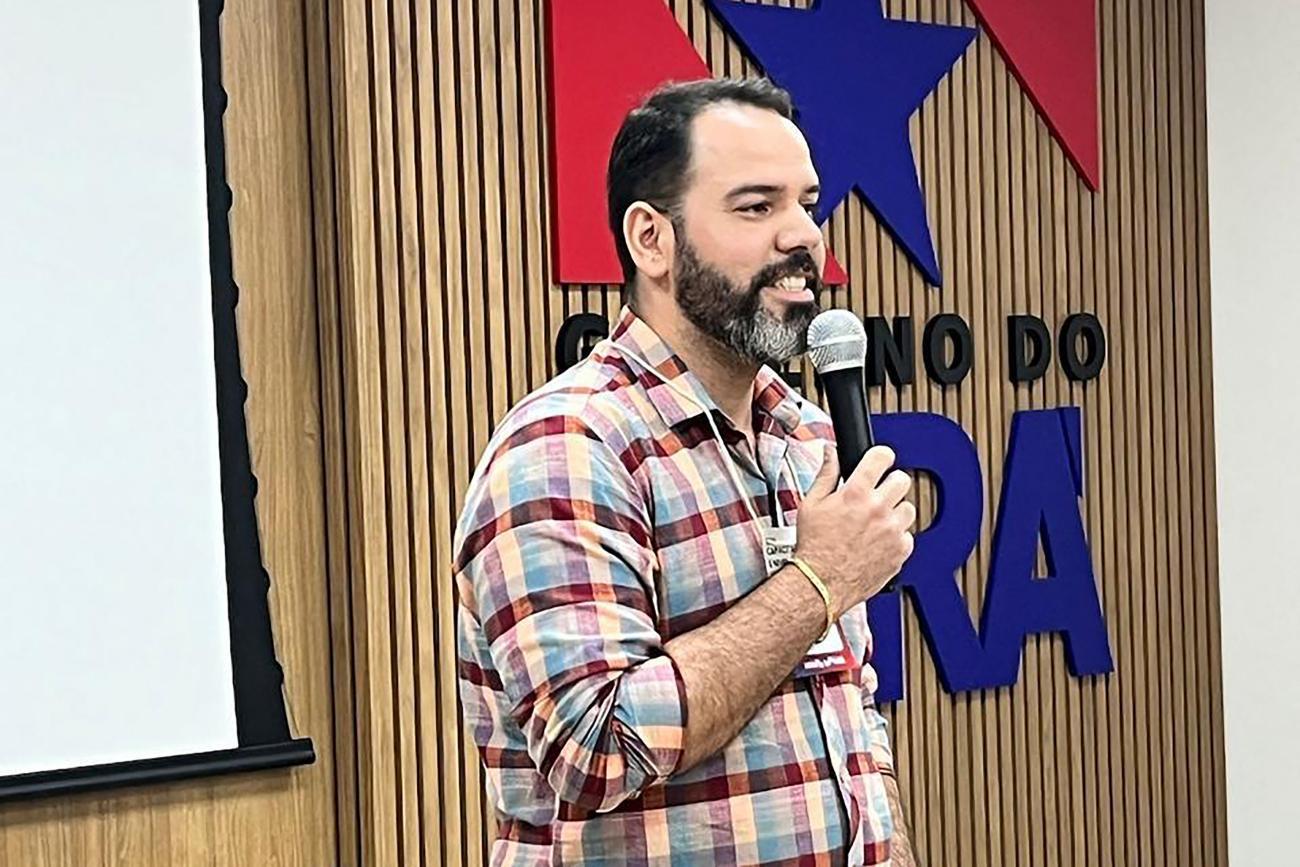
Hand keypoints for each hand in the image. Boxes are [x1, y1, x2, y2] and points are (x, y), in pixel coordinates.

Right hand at [794, 445, 915, 618]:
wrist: (821, 583)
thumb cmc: (814, 547)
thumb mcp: (811, 504)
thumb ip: (826, 474)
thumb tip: (831, 453)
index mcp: (856, 493)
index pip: (882, 457)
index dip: (882, 456)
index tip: (881, 460)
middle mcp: (878, 509)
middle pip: (902, 480)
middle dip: (890, 484)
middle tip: (879, 494)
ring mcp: (892, 530)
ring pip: (908, 508)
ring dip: (895, 512)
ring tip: (877, 522)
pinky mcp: (900, 551)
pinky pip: (908, 536)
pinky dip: (896, 538)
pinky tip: (879, 542)